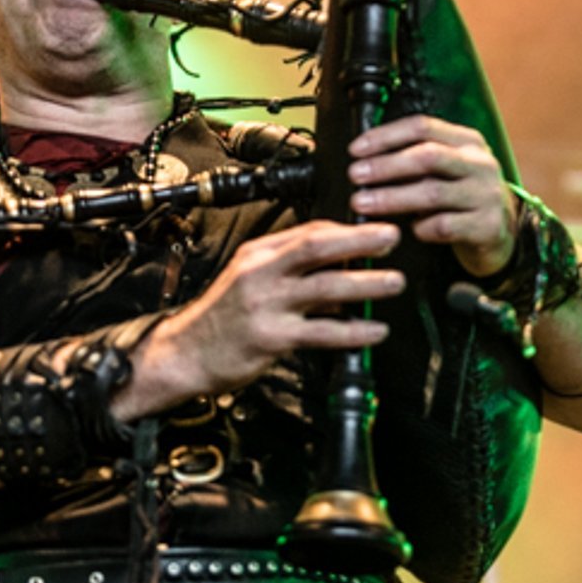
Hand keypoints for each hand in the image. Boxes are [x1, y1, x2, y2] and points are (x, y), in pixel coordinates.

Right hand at [139, 220, 404, 403]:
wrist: (186, 352)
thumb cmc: (223, 318)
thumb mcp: (250, 280)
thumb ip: (291, 270)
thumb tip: (344, 266)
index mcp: (257, 253)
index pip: (307, 231)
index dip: (345, 230)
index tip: (375, 230)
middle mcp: (260, 273)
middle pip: (315, 247)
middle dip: (358, 240)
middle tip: (391, 237)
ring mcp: (265, 304)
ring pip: (324, 287)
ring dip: (365, 283)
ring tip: (394, 282)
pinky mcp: (271, 337)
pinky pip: (321, 332)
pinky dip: (353, 331)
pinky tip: (375, 331)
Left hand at [347, 116, 516, 278]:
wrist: (501, 233)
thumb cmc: (461, 198)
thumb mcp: (445, 170)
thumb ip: (415, 160)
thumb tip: (364, 160)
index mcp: (467, 142)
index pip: (423, 127)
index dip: (386, 136)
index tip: (356, 150)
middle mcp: (480, 164)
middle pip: (428, 156)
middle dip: (386, 165)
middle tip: (355, 175)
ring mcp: (486, 195)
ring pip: (433, 193)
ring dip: (392, 197)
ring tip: (363, 203)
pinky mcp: (487, 226)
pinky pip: (444, 226)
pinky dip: (421, 228)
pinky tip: (410, 230)